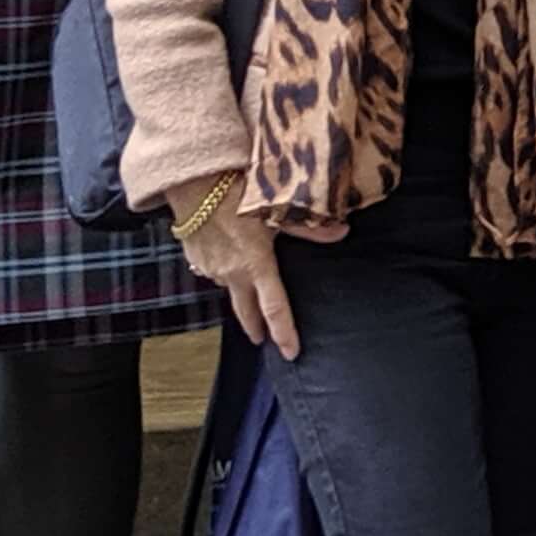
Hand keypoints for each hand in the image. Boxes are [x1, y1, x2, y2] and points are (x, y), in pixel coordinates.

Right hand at [174, 184, 297, 358]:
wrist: (193, 182)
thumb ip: (309, 227)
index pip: (274, 307)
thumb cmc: (238, 191)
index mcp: (256, 264)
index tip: (291, 352)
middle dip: (255, 327)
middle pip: (246, 310)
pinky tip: (229, 261)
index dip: (284, 332)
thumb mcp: (279, 207)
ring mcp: (210, 268)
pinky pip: (214, 271)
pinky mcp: (195, 258)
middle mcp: (231, 272)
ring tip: (250, 294)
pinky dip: (225, 270)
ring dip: (241, 292)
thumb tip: (342, 233)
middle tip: (262, 340)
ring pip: (230, 287)